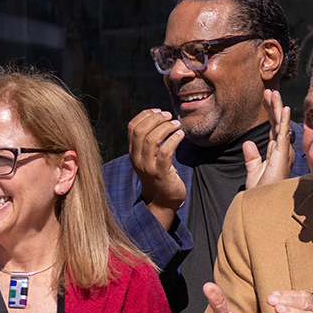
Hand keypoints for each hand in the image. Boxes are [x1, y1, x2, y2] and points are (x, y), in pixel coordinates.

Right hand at [127, 107, 188, 230]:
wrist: (162, 201)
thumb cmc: (159, 176)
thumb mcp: (149, 158)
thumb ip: (150, 142)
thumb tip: (161, 119)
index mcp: (133, 152)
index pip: (132, 127)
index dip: (145, 115)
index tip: (158, 111)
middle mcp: (137, 159)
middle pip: (141, 130)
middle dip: (156, 119)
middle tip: (169, 115)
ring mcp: (148, 167)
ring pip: (152, 139)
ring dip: (166, 127)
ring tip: (177, 124)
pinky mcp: (160, 173)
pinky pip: (165, 152)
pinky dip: (174, 140)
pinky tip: (181, 135)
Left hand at [240, 89, 293, 190]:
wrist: (262, 205)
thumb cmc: (261, 193)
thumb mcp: (253, 172)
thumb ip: (251, 157)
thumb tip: (247, 143)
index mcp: (275, 153)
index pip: (273, 128)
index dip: (270, 113)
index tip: (266, 99)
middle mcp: (282, 151)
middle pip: (277, 124)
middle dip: (273, 107)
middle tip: (269, 91)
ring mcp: (283, 153)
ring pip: (280, 126)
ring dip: (277, 109)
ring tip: (274, 93)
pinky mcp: (282, 156)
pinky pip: (283, 135)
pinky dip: (283, 121)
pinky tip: (284, 109)